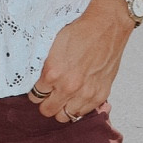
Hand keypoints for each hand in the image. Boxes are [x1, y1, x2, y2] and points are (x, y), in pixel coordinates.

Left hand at [28, 0, 131, 120]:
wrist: (106, 26)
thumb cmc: (80, 31)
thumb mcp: (52, 46)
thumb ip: (44, 67)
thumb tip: (38, 81)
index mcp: (53, 73)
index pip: (35, 96)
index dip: (37, 92)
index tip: (40, 89)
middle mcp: (68, 86)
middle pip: (48, 111)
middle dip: (46, 103)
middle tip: (50, 96)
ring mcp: (86, 93)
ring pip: (65, 116)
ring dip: (62, 108)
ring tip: (65, 97)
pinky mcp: (100, 94)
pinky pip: (83, 112)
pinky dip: (79, 107)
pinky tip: (78, 96)